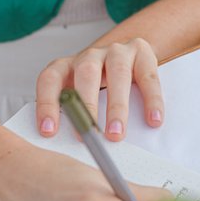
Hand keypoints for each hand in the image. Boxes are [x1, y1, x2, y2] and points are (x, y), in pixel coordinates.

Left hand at [35, 38, 163, 140]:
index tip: (49, 132)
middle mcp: (90, 56)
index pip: (50, 80)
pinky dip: (151, 100)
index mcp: (67, 66)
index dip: (47, 104)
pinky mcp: (142, 53)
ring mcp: (117, 52)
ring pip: (118, 73)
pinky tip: (153, 119)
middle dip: (87, 106)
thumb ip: (73, 112)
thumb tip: (70, 148)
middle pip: (86, 74)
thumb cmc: (99, 83)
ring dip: (117, 107)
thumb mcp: (79, 94)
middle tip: (89, 135)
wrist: (128, 54)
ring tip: (117, 134)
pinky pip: (148, 77)